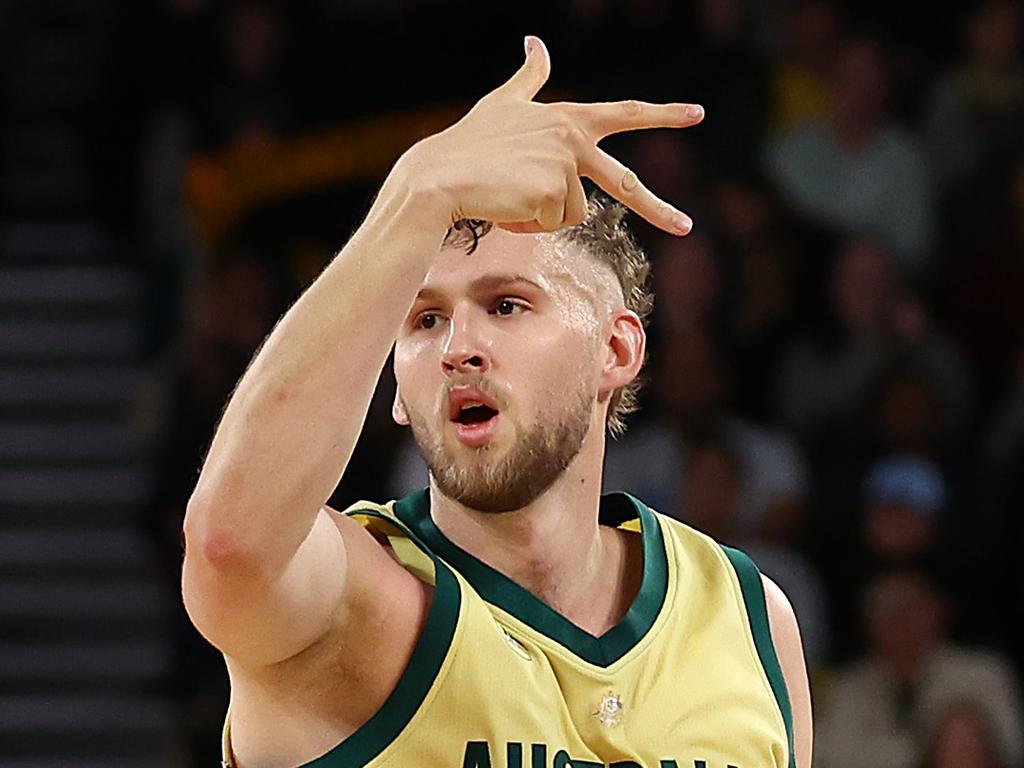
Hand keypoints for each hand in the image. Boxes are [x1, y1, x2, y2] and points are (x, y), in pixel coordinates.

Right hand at [404, 35, 702, 235]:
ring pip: (574, 213)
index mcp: (568, 118)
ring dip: (542, 215)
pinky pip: (553, 224)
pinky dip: (529, 223)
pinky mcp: (555, 192)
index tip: (696, 113)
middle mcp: (573, 138)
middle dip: (660, 208)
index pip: (624, 112)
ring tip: (510, 195)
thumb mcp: (504, 103)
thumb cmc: (469, 142)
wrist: (441, 175)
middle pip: (625, 182)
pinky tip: (506, 205)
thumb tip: (537, 43)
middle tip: (686, 226)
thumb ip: (530, 77)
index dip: (662, 113)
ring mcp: (565, 165)